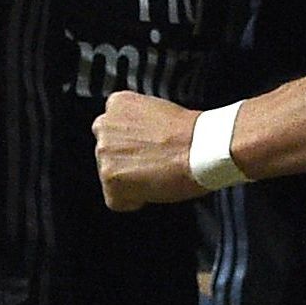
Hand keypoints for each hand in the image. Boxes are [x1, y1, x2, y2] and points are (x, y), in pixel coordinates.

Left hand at [95, 91, 202, 209]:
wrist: (202, 148)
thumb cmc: (191, 132)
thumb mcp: (157, 110)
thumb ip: (137, 123)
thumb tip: (136, 143)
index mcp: (117, 104)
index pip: (112, 128)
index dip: (132, 141)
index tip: (147, 147)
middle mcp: (104, 125)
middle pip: (108, 151)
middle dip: (125, 159)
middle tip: (152, 162)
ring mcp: (103, 153)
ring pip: (110, 175)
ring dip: (129, 180)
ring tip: (157, 174)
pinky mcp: (109, 180)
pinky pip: (117, 200)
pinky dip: (134, 200)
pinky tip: (154, 188)